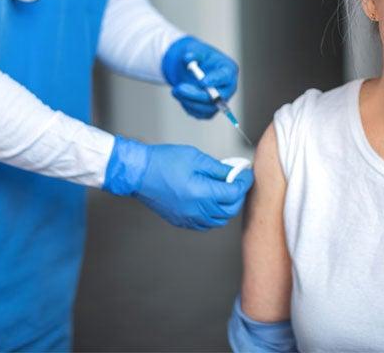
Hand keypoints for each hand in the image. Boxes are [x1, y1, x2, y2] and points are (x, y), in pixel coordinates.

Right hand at [103, 137, 252, 229]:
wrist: (137, 173)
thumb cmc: (162, 162)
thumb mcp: (195, 158)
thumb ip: (218, 168)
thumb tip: (233, 173)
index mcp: (201, 193)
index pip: (233, 193)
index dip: (243, 182)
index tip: (245, 174)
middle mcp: (196, 209)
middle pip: (229, 210)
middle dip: (238, 196)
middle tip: (238, 182)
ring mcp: (188, 218)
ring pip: (219, 220)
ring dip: (227, 207)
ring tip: (225, 191)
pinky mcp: (180, 221)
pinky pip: (205, 224)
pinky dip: (214, 216)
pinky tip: (212, 203)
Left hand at [161, 36, 238, 118]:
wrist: (192, 69)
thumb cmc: (198, 58)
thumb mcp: (195, 50)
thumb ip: (192, 54)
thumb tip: (187, 58)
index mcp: (228, 70)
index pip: (225, 77)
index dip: (215, 80)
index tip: (202, 82)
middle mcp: (228, 88)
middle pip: (218, 97)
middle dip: (198, 94)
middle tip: (180, 88)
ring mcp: (220, 101)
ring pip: (207, 108)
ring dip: (189, 100)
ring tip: (175, 90)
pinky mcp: (210, 110)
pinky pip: (199, 113)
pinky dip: (187, 105)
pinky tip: (180, 95)